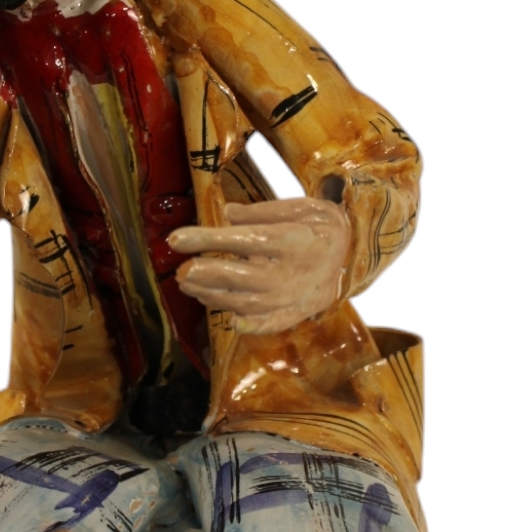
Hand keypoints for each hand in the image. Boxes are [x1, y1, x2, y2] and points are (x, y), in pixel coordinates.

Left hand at [169, 197, 352, 334]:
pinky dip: (246, 324)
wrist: (355, 255)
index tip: (175, 239)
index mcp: (288, 241)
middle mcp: (287, 273)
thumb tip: (227, 213)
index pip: (239, 239)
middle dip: (204, 274)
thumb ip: (262, 211)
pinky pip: (265, 324)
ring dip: (211, 296)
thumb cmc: (320, 227)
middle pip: (236, 276)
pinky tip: (229, 318)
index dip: (204, 239)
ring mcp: (289, 298)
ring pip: (242, 302)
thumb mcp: (300, 207)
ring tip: (190, 285)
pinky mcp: (292, 314)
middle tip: (181, 271)